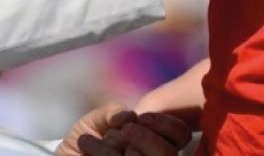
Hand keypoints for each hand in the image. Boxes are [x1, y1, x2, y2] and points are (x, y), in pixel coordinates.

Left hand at [57, 104, 191, 155]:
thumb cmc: (83, 141)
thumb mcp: (97, 120)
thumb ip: (114, 112)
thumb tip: (128, 117)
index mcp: (151, 143)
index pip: (180, 135)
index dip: (167, 125)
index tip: (142, 117)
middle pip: (167, 154)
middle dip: (148, 138)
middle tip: (125, 131)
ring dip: (112, 149)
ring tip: (87, 141)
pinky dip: (102, 155)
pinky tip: (85, 146)